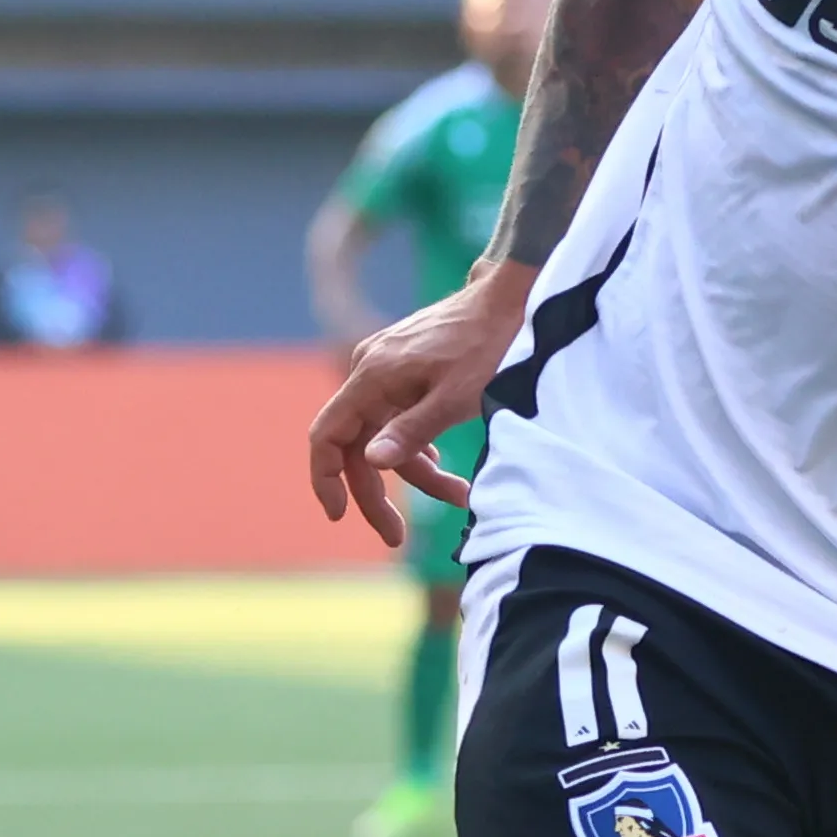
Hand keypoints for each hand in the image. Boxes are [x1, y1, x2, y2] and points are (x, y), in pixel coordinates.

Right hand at [311, 262, 529, 548]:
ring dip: (417, 472)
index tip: (338, 516)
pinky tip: (442, 466)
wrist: (511, 298)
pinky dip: (418, 447)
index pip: (327, 436)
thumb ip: (412, 432)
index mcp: (372, 377)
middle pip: (357, 446)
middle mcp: (369, 371)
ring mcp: (386, 369)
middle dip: (378, 494)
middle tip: (396, 537)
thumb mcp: (456, 398)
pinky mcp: (406, 369)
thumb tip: (374, 463)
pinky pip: (399, 417)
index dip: (325, 479)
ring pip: (385, 435)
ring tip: (460, 496)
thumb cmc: (488, 345)